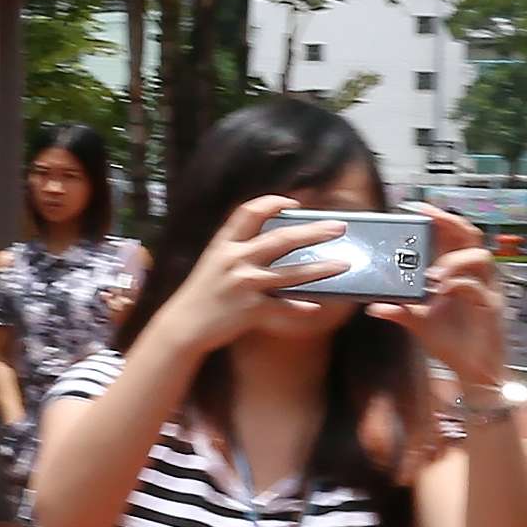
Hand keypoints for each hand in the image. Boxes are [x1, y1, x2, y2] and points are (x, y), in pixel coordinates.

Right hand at [154, 198, 341, 354]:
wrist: (184, 324)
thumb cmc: (202, 292)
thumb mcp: (213, 261)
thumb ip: (237, 247)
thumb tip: (269, 237)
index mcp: (225, 244)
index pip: (250, 212)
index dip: (273, 203)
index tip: (294, 202)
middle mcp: (236, 260)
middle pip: (281, 239)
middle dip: (313, 231)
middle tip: (338, 227)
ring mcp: (244, 285)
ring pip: (290, 274)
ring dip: (319, 269)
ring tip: (342, 264)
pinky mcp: (250, 310)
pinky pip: (282, 307)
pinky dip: (300, 307)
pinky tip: (316, 306)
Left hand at [388, 210, 506, 388]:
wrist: (472, 371)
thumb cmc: (450, 341)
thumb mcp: (419, 323)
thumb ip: (399, 310)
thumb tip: (372, 305)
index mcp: (458, 272)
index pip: (453, 235)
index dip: (440, 218)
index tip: (417, 208)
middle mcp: (475, 276)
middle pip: (471, 236)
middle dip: (450, 222)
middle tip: (428, 217)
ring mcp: (487, 290)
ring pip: (481, 258)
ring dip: (454, 260)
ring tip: (432, 274)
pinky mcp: (492, 308)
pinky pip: (479, 289)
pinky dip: (459, 285)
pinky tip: (442, 291)